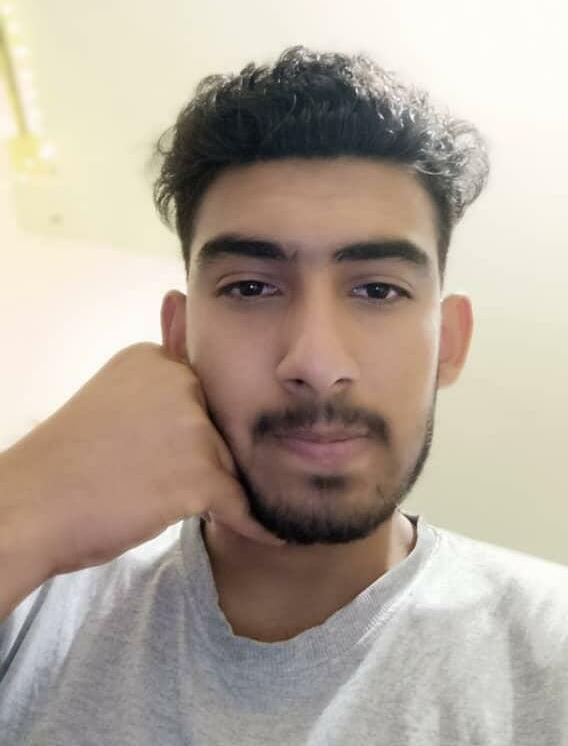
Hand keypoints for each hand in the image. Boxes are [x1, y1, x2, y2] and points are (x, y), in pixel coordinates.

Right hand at [1, 342, 284, 577]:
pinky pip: (240, 503)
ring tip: (152, 502)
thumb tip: (178, 301)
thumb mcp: (112, 399)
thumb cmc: (64, 463)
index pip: (196, 397)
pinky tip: (269, 535)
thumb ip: (156, 373)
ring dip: (203, 490)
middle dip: (196, 460)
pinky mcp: (200, 473)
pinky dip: (252, 523)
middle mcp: (179, 382)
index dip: (180, 433)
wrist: (28, 509)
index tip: (152, 454)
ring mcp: (193, 427)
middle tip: (148, 482)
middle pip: (217, 429)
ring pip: (226, 465)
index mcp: (151, 359)